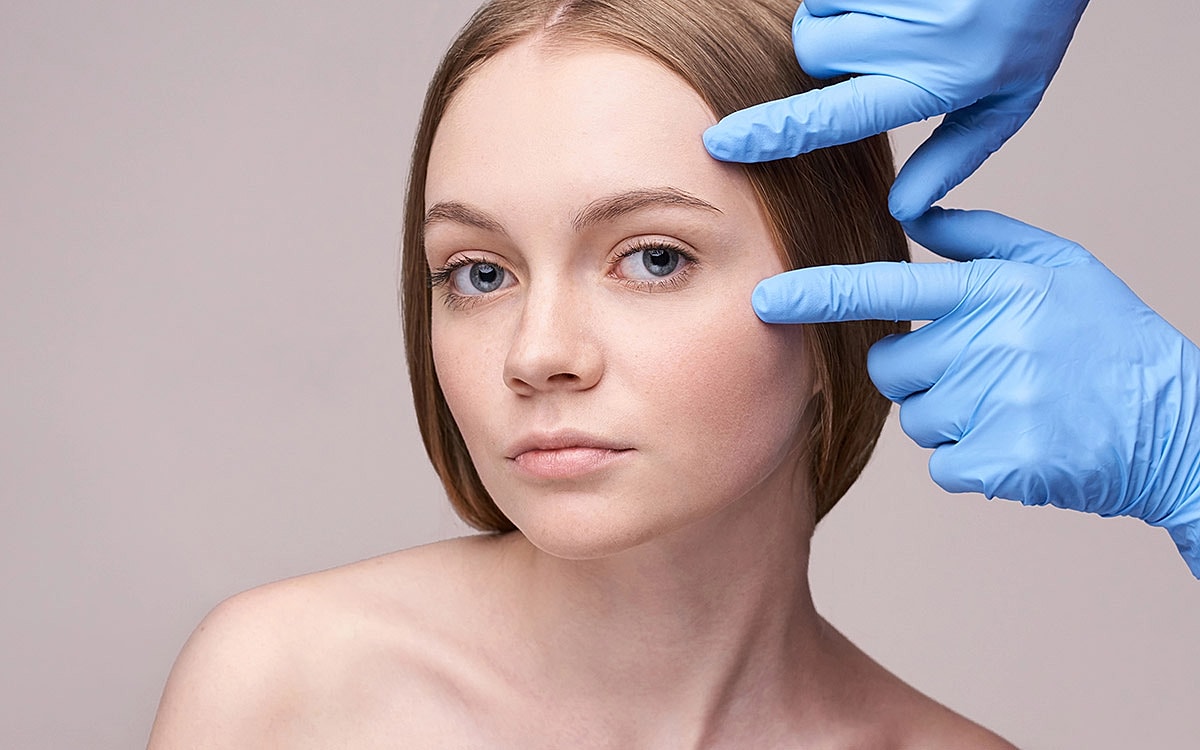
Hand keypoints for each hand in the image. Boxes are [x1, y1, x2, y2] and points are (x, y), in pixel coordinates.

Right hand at [704, 0, 1088, 219]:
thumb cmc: (1034, 22)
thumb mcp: (1012, 97)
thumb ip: (956, 153)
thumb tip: (904, 212)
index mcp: (942, 78)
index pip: (834, 114)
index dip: (771, 133)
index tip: (721, 144)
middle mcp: (919, 32)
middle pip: (812, 52)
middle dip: (825, 51)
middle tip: (871, 44)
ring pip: (819, 11)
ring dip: (839, 14)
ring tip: (893, 11)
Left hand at [753, 208, 1199, 576]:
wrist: (1179, 424)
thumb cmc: (1111, 339)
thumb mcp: (1061, 266)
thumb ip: (984, 235)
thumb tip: (917, 214)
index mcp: (993, 290)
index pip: (884, 287)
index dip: (817, 294)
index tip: (764, 297)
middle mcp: (986, 342)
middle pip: (890, 367)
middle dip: (922, 373)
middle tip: (986, 373)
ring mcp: (993, 404)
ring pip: (917, 418)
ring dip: (952, 418)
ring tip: (1015, 406)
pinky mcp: (999, 461)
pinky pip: (944, 464)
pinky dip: (973, 461)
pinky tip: (1022, 442)